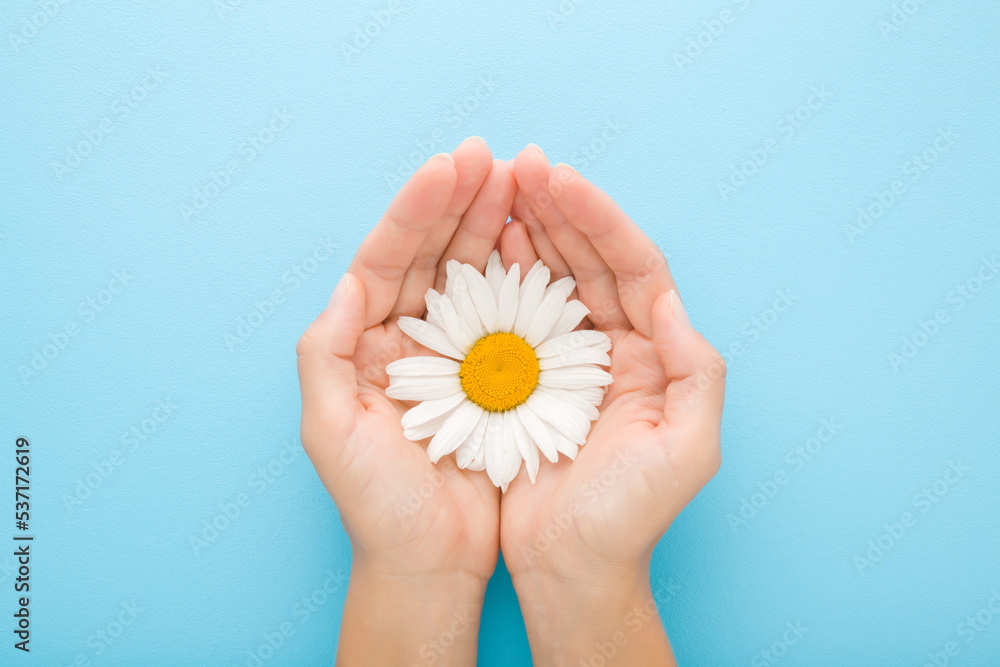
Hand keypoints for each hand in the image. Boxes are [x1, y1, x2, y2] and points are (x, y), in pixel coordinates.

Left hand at [296, 137, 515, 664]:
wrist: (430, 561)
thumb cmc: (376, 505)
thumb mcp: (330, 431)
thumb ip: (326, 353)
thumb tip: (347, 282)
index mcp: (363, 342)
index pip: (386, 259)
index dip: (416, 211)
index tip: (449, 167)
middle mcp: (404, 338)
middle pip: (431, 253)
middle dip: (458, 202)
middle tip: (491, 158)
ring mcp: (450, 353)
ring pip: (470, 273)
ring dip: (492, 225)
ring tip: (518, 181)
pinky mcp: (492, 375)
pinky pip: (507, 314)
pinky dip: (521, 276)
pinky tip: (538, 242)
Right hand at [497, 145, 726, 664]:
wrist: (572, 567)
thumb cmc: (629, 517)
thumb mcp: (687, 450)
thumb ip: (695, 373)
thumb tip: (674, 300)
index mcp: (659, 354)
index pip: (635, 267)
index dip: (599, 219)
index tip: (560, 178)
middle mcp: (620, 346)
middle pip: (593, 259)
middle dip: (561, 208)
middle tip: (522, 163)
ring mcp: (574, 359)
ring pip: (555, 277)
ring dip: (532, 229)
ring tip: (502, 186)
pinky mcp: (532, 377)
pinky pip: (518, 313)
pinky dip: (504, 275)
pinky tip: (487, 244)